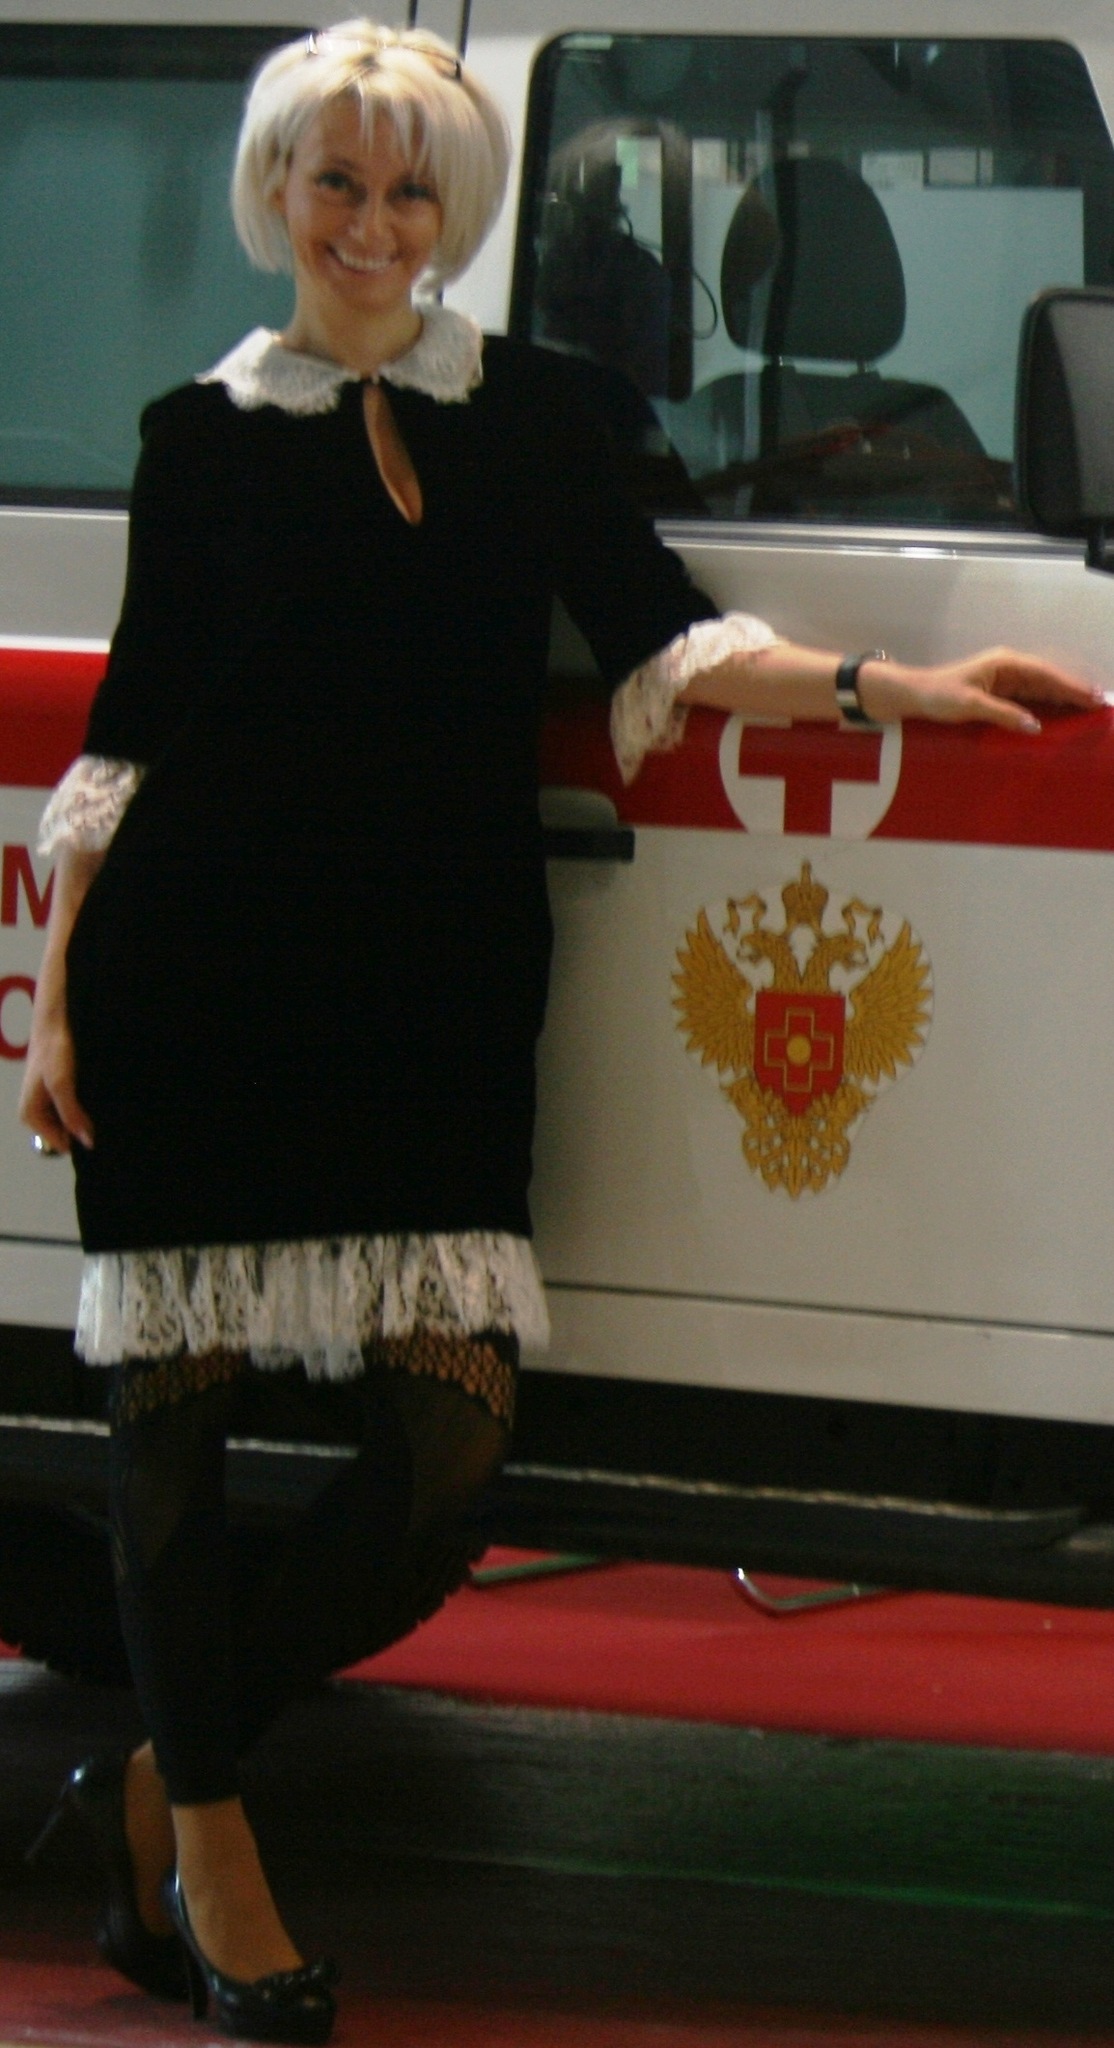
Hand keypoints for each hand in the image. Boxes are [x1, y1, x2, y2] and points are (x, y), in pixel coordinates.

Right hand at [18, 1010, 93, 1153]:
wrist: (54, 1024)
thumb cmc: (53, 1052)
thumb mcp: (61, 1084)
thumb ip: (71, 1114)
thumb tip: (87, 1142)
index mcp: (30, 1116)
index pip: (61, 1145)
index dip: (80, 1138)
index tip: (99, 1131)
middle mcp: (36, 1114)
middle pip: (66, 1134)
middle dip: (82, 1126)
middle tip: (99, 1113)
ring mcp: (46, 1105)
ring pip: (72, 1122)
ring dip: (85, 1115)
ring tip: (96, 1101)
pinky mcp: (57, 1095)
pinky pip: (74, 1109)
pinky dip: (85, 1105)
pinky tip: (93, 1095)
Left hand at [860, 648, 1106, 732]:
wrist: (912, 695)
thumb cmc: (938, 696)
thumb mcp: (971, 706)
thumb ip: (1004, 714)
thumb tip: (1035, 725)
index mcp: (1005, 663)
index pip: (1045, 673)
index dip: (1070, 686)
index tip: (1091, 697)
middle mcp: (1008, 667)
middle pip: (1048, 679)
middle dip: (1073, 691)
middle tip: (1098, 705)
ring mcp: (1004, 679)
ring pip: (1041, 688)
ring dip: (1063, 698)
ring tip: (1087, 710)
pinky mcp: (998, 692)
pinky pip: (1029, 697)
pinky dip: (1046, 705)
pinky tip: (1059, 715)